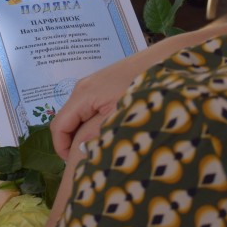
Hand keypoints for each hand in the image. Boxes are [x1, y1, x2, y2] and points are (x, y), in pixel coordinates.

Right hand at [50, 8, 226, 159]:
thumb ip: (97, 134)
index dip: (63, 151)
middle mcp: (83, 88)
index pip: (58, 127)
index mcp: (82, 95)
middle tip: (97, 161)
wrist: (169, 59)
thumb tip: (80, 154)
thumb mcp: (121, 116)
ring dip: (89, 135)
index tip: (79, 167)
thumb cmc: (146, 87)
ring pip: (81, 118)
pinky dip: (98, 125)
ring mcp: (94, 86)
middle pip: (68, 123)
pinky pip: (92, 110)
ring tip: (109, 148)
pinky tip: (117, 132)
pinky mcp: (106, 86)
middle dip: (76, 144)